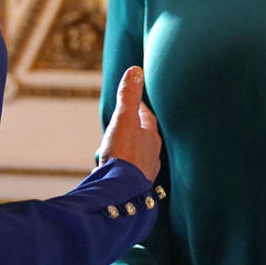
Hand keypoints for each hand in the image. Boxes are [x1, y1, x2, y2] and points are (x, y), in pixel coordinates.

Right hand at [99, 66, 159, 180]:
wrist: (121, 194)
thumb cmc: (124, 154)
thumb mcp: (124, 120)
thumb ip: (129, 96)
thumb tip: (136, 70)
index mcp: (151, 136)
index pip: (147, 117)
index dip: (139, 108)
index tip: (135, 102)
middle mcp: (151, 155)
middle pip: (144, 138)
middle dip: (135, 130)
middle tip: (126, 124)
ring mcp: (144, 172)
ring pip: (138, 157)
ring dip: (130, 151)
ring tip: (119, 148)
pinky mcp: (134, 187)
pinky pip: (129, 174)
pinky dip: (123, 170)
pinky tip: (114, 173)